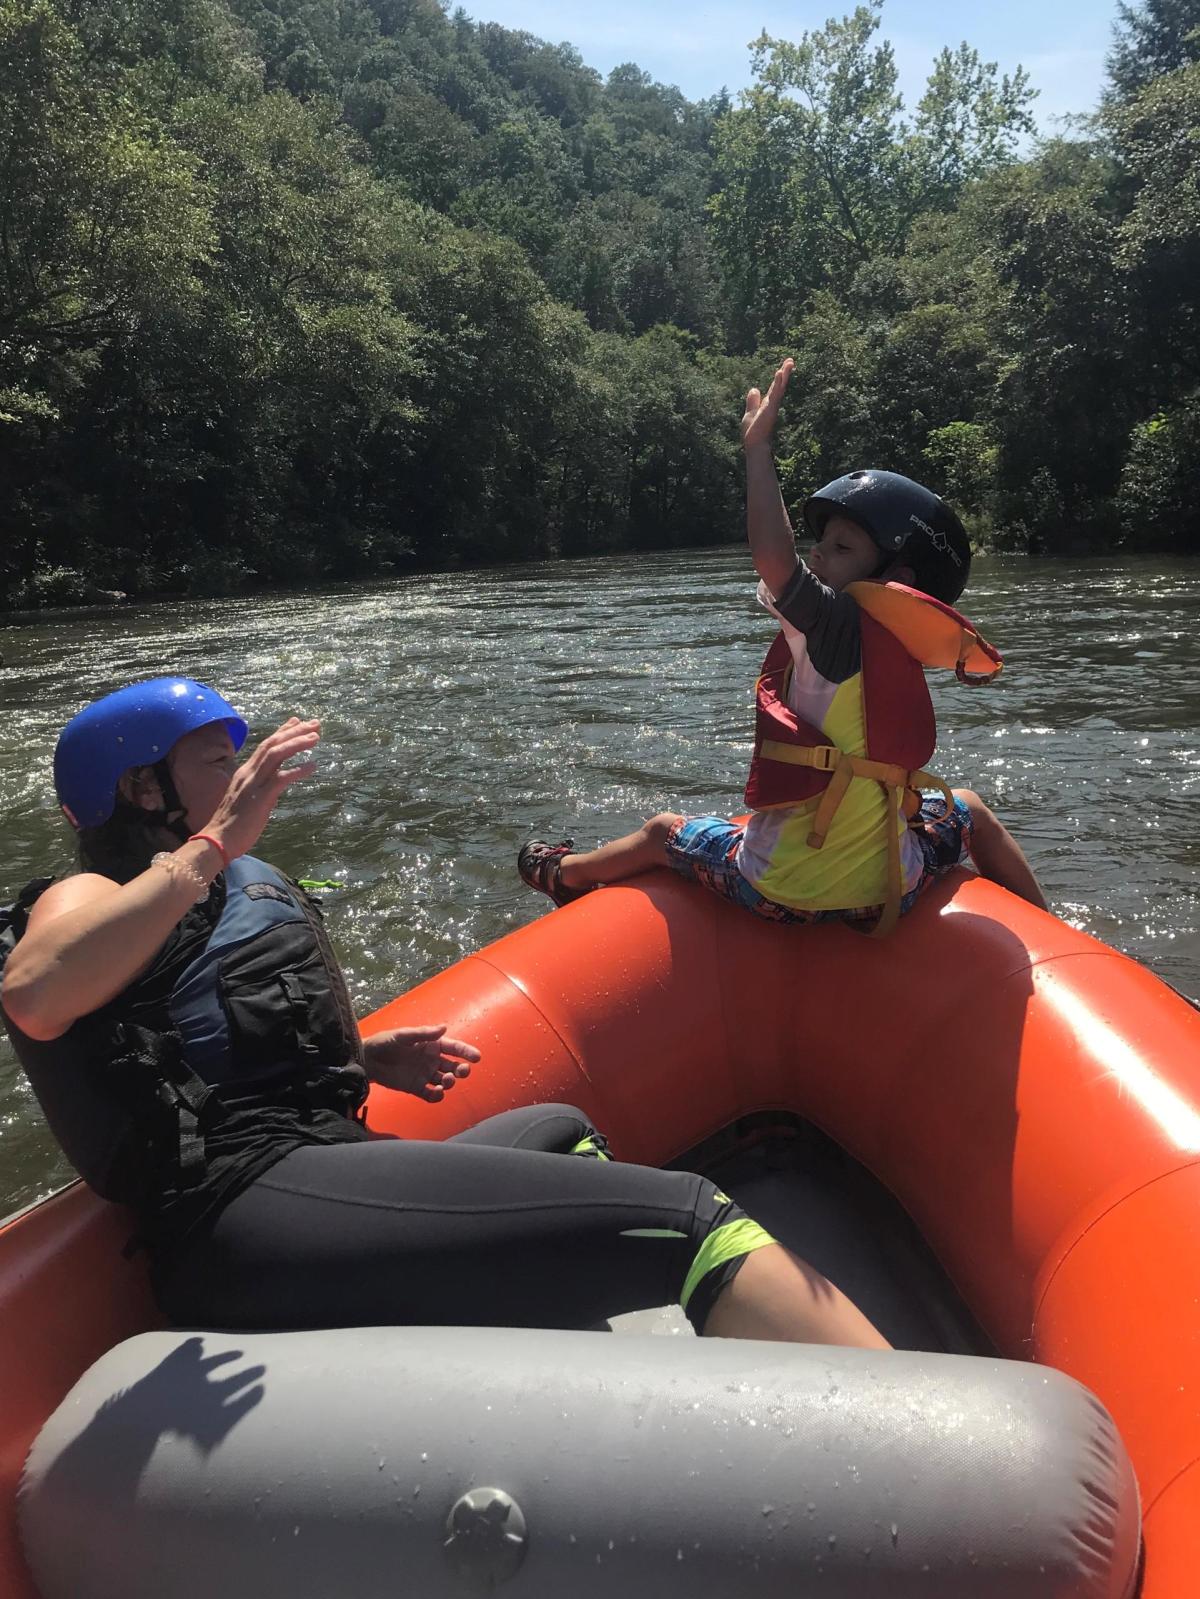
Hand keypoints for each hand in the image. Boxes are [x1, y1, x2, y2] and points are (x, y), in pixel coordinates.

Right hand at [204, 717, 320, 860]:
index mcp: (245, 773)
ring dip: (297, 743)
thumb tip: (274, 785)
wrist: (217, 841)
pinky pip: (281, 778)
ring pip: (276, 754)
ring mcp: (253, 784)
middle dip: (294, 731)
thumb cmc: (231, 826)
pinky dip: (297, 770)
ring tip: (316, 736)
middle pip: (272, 745)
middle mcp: (249, 774)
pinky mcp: (260, 798)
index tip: (297, 721)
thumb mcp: (247, 800)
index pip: (265, 747)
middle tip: (315, 723)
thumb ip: (260, 789)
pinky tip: (312, 766)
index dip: (282, 732)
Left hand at [363, 1025, 479, 1101]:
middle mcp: (431, 1060)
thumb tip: (444, 1028)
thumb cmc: (385, 1042)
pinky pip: (431, 1095)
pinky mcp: (416, 1088)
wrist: (368, 1060)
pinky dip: (437, 1096)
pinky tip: (437, 1092)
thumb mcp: (403, 1035)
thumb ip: (423, 1033)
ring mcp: (425, 1075)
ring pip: (445, 1081)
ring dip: (450, 1082)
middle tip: (463, 1071)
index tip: (476, 1057)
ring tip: (445, 1081)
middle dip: (462, 1070)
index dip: (466, 1052)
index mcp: (432, 1045)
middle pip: (453, 1066)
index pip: (454, 1048)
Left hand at [740, 358, 793, 454]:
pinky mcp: (770, 408)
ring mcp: (772, 405)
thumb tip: (754, 389)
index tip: (784, 367)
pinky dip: (778, 382)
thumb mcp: (750, 412)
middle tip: (791, 360)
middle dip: (786, 372)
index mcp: (767, 404)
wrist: (754, 444)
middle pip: (780, 385)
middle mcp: (772, 403)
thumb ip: (752, 401)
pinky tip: (780, 372)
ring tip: (789, 362)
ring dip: (784, 374)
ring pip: (780, 387)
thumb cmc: (753, 432)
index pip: (775, 387)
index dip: (779, 377)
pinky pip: (775, 393)